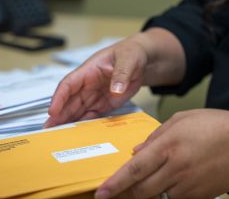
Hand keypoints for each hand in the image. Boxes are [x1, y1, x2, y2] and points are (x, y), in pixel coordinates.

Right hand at [45, 34, 149, 126]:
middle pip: (69, 101)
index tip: (52, 111)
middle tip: (48, 130)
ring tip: (58, 137)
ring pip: (78, 110)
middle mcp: (88, 84)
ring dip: (68, 122)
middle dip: (58, 115)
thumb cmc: (131, 53)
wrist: (141, 60)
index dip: (59, 97)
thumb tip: (116, 90)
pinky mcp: (104, 104)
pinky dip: (84, 125)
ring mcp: (95, 95)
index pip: (69, 84)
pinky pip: (91, 116)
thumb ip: (122, 74)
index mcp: (89, 70)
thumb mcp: (128, 59)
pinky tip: (79, 136)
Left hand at [95, 109, 228, 198]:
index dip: (116, 183)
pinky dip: (161, 196)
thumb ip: (155, 136)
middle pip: (142, 190)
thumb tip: (137, 152)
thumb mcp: (180, 120)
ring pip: (157, 198)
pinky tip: (158, 187)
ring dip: (141, 196)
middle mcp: (176, 169)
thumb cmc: (211, 125)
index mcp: (168, 147)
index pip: (134, 169)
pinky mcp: (201, 196)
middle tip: (111, 194)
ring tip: (133, 189)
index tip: (101, 192)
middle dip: (124, 194)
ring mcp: (189, 186)